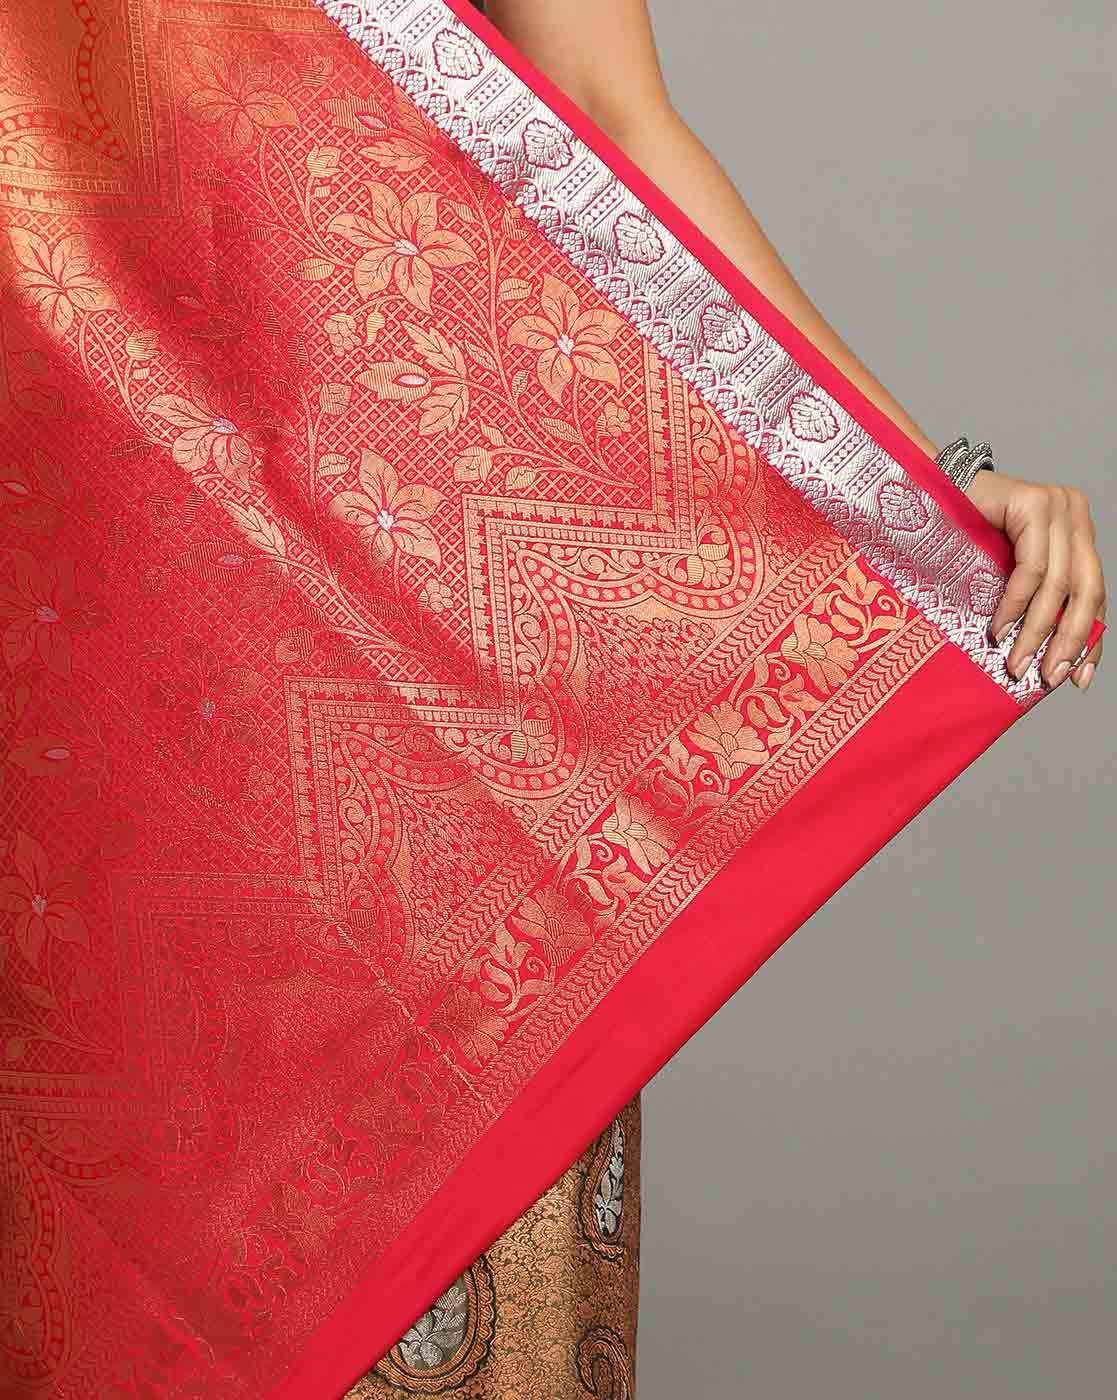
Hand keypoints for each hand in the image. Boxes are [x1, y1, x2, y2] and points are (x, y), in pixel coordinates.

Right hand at [965, 471, 1103, 689]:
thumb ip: (1036, 600)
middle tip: (1047, 676)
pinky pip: (1032, 568)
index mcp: (1077, 532)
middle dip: (1068, 641)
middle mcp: (1075, 515)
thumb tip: (1052, 657)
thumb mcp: (1008, 574)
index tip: (1078, 678)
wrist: (925, 492)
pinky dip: (1016, 605)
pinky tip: (1000, 628)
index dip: (1090, 639)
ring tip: (1016, 661)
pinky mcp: (1033, 503)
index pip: (1095, 593)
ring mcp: (1057, 506)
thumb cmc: (960, 537)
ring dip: (1036, 631)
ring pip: (1059, 584)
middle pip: (1087, 590)